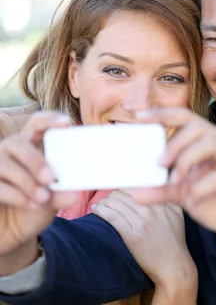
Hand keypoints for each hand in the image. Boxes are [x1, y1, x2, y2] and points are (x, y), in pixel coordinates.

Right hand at [0, 112, 77, 266]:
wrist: (12, 230)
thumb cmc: (35, 206)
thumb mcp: (53, 201)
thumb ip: (62, 195)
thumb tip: (74, 194)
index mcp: (33, 146)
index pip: (38, 124)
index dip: (50, 120)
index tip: (66, 123)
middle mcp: (11, 151)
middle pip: (18, 142)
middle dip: (35, 160)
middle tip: (50, 178)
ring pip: (4, 163)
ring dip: (27, 182)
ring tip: (43, 198)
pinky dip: (16, 195)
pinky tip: (30, 205)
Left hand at [92, 190, 197, 299]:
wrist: (173, 265)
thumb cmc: (175, 241)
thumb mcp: (177, 213)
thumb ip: (166, 198)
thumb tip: (151, 188)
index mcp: (162, 202)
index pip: (136, 187)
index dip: (124, 189)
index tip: (119, 193)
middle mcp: (151, 209)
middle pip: (124, 193)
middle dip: (113, 195)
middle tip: (108, 200)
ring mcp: (141, 221)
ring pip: (116, 203)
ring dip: (105, 202)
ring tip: (100, 205)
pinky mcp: (132, 234)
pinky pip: (112, 216)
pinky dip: (101, 210)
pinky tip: (96, 209)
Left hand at [130, 108, 215, 246]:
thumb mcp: (186, 195)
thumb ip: (164, 190)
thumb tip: (135, 193)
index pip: (188, 118)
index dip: (163, 114)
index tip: (139, 118)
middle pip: (199, 127)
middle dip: (175, 144)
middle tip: (159, 164)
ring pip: (212, 143)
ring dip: (187, 161)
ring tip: (176, 183)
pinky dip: (203, 186)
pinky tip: (195, 200)